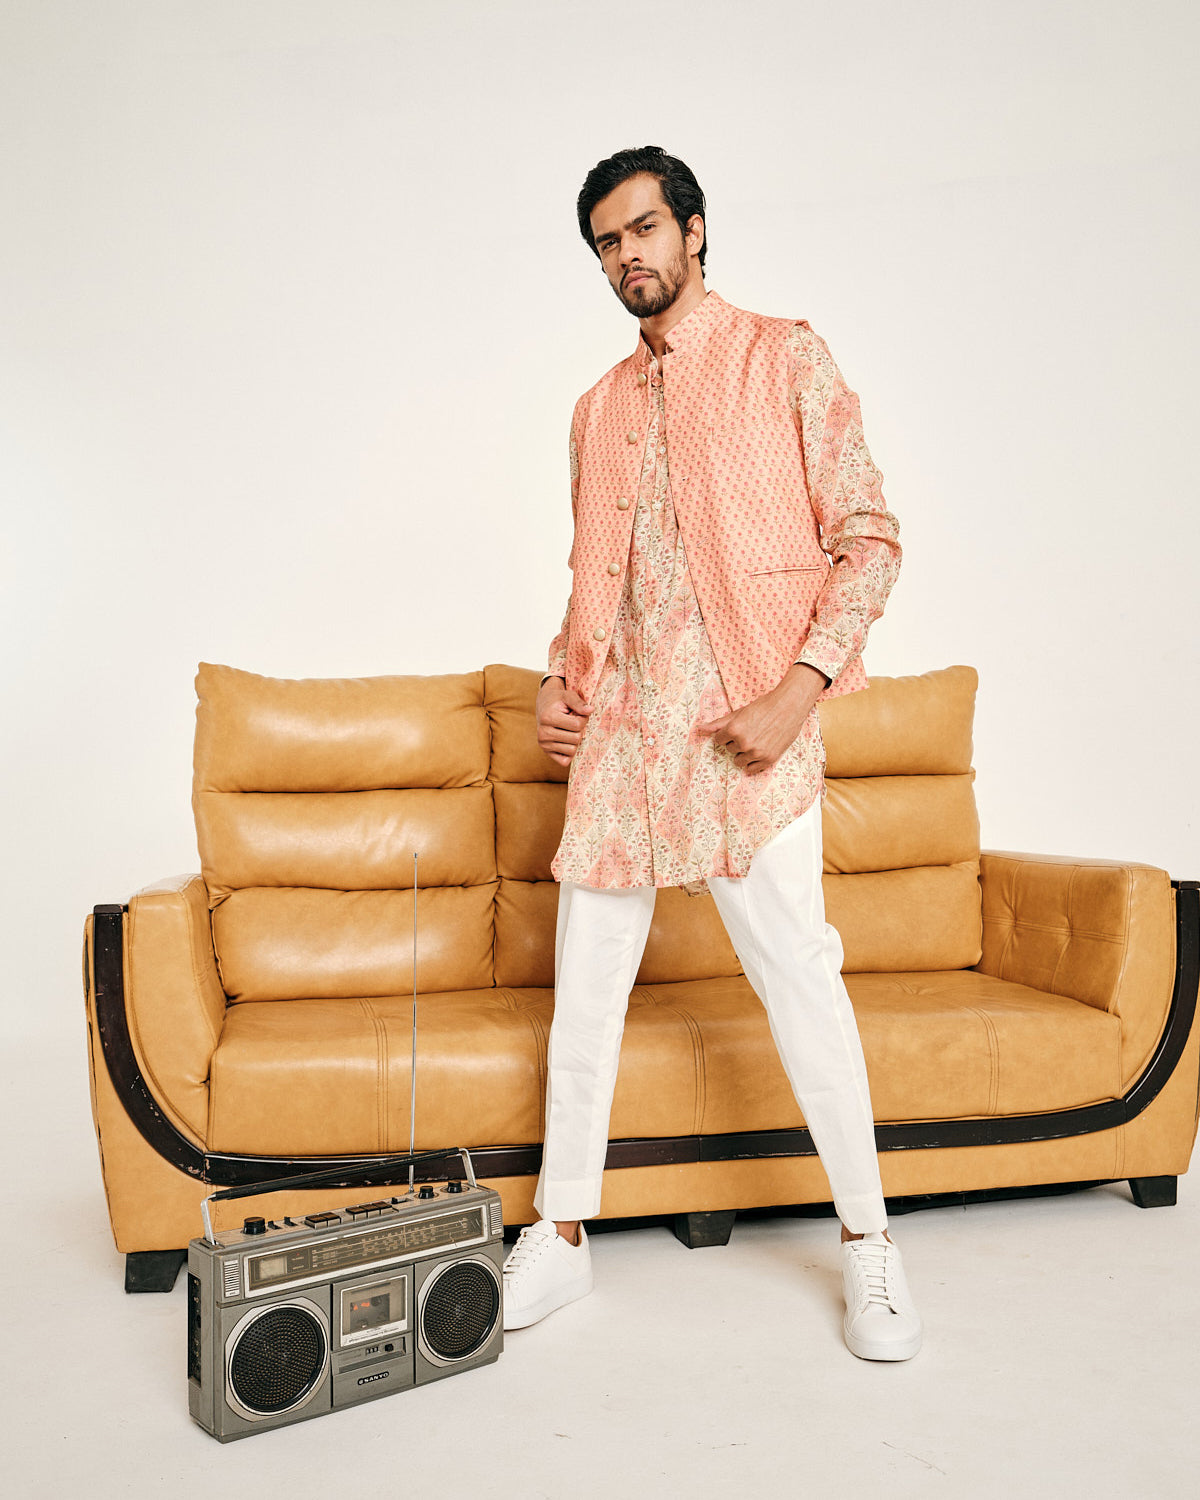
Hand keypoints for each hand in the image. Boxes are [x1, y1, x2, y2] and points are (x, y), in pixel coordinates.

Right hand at [536, 677, 592, 765]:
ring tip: (569, 730)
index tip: (578, 714)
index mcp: (547, 717)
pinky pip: (565, 761)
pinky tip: (567, 740)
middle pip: (575, 739)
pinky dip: (570, 752)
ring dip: (575, 741)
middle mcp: (543, 733)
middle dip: (579, 730)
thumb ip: (579, 703)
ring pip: (572, 750)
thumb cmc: (559, 701)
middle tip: (573, 722)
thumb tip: (591, 710)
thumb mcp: (568, 696)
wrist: (544, 705)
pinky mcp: (546, 752)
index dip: (583, 719)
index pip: (577, 725)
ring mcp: (543, 744)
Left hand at [697, 663, 826, 773]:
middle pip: (730, 749)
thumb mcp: (739, 713)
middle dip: (737, 742)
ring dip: (744, 753)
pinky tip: (759, 750)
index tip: (739, 728)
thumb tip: (700, 729)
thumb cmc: (764, 706)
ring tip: (756, 740)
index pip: (719, 740)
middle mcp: (744, 743)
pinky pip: (752, 769)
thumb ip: (718, 723)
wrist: (789, 705)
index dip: (728, 734)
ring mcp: (756, 752)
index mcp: (734, 730)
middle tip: (751, 731)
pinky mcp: (768, 759)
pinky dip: (753, 763)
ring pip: (739, 761)